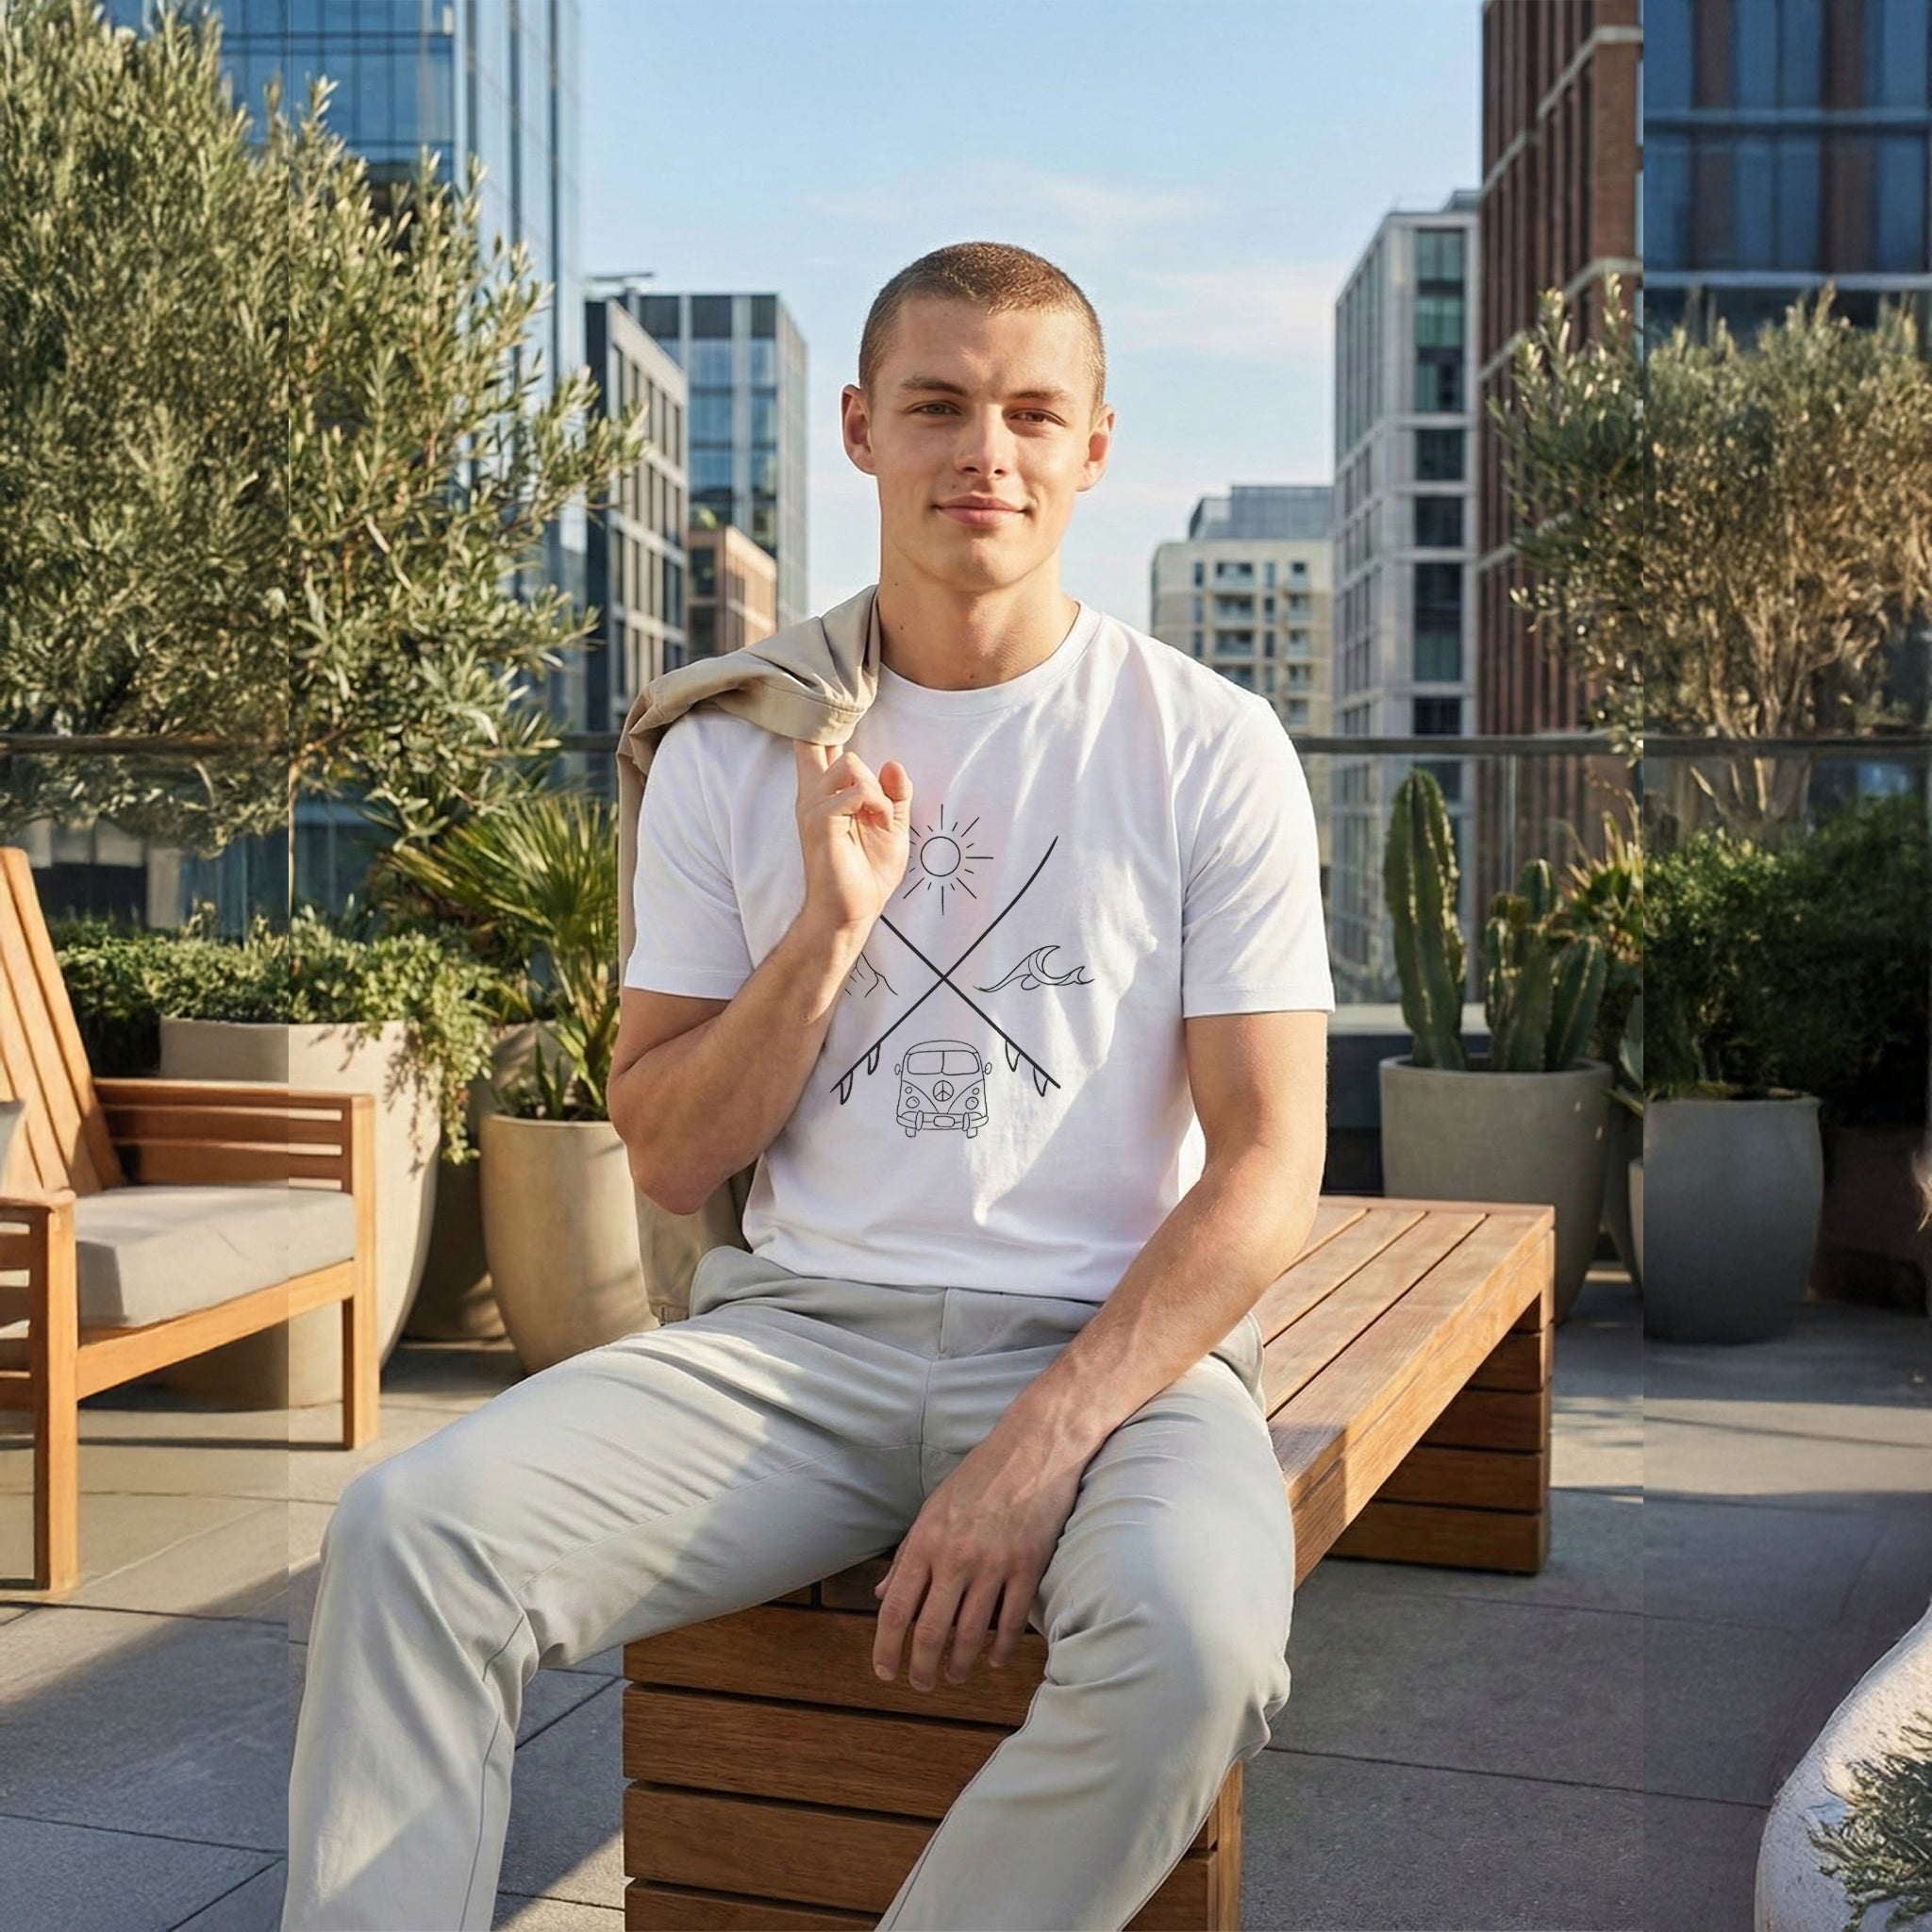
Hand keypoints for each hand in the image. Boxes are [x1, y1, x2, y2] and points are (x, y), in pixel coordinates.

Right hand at [792, 737, 912, 934]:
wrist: (853, 911)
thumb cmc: (867, 872)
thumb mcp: (892, 826)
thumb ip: (895, 794)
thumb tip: (892, 763)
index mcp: (826, 792)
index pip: (813, 744)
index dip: (822, 720)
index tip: (839, 700)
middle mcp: (813, 795)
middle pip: (826, 741)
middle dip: (859, 758)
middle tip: (875, 798)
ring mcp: (813, 808)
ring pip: (849, 764)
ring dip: (876, 790)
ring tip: (880, 818)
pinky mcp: (820, 824)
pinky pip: (855, 792)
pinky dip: (877, 804)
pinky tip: (879, 824)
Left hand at [871, 1424, 1086, 1691]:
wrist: (1034, 1447)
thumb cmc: (980, 1476)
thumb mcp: (933, 1508)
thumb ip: (908, 1555)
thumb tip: (884, 1595)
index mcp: (925, 1541)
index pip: (896, 1609)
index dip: (886, 1648)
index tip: (885, 1672)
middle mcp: (955, 1557)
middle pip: (930, 1631)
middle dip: (921, 1668)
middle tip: (921, 1685)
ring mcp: (993, 1564)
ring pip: (970, 1634)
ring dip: (959, 1665)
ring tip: (954, 1675)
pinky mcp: (1028, 1567)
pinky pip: (1011, 1623)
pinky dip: (1000, 1648)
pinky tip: (993, 1659)